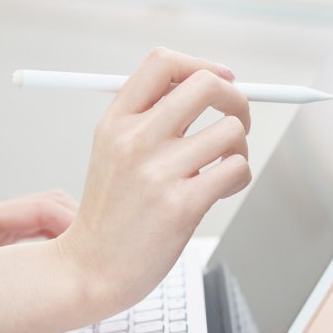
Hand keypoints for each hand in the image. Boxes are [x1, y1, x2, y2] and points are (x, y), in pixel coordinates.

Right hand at [0, 48, 250, 332]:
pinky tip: (220, 190)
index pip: (162, 63)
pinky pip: (236, 169)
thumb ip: (149, 115)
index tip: (220, 79)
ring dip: (239, 148)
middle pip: (206, 85)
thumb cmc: (110, 211)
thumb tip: (206, 85)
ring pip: (231, 131)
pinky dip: (239, 177)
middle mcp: (135, 140)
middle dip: (236, 98)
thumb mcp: (110, 150)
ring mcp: (158, 172)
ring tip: (222, 166)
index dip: (200, 64)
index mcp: (116, 121)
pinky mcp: (181, 205)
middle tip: (236, 118)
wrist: (93, 268)